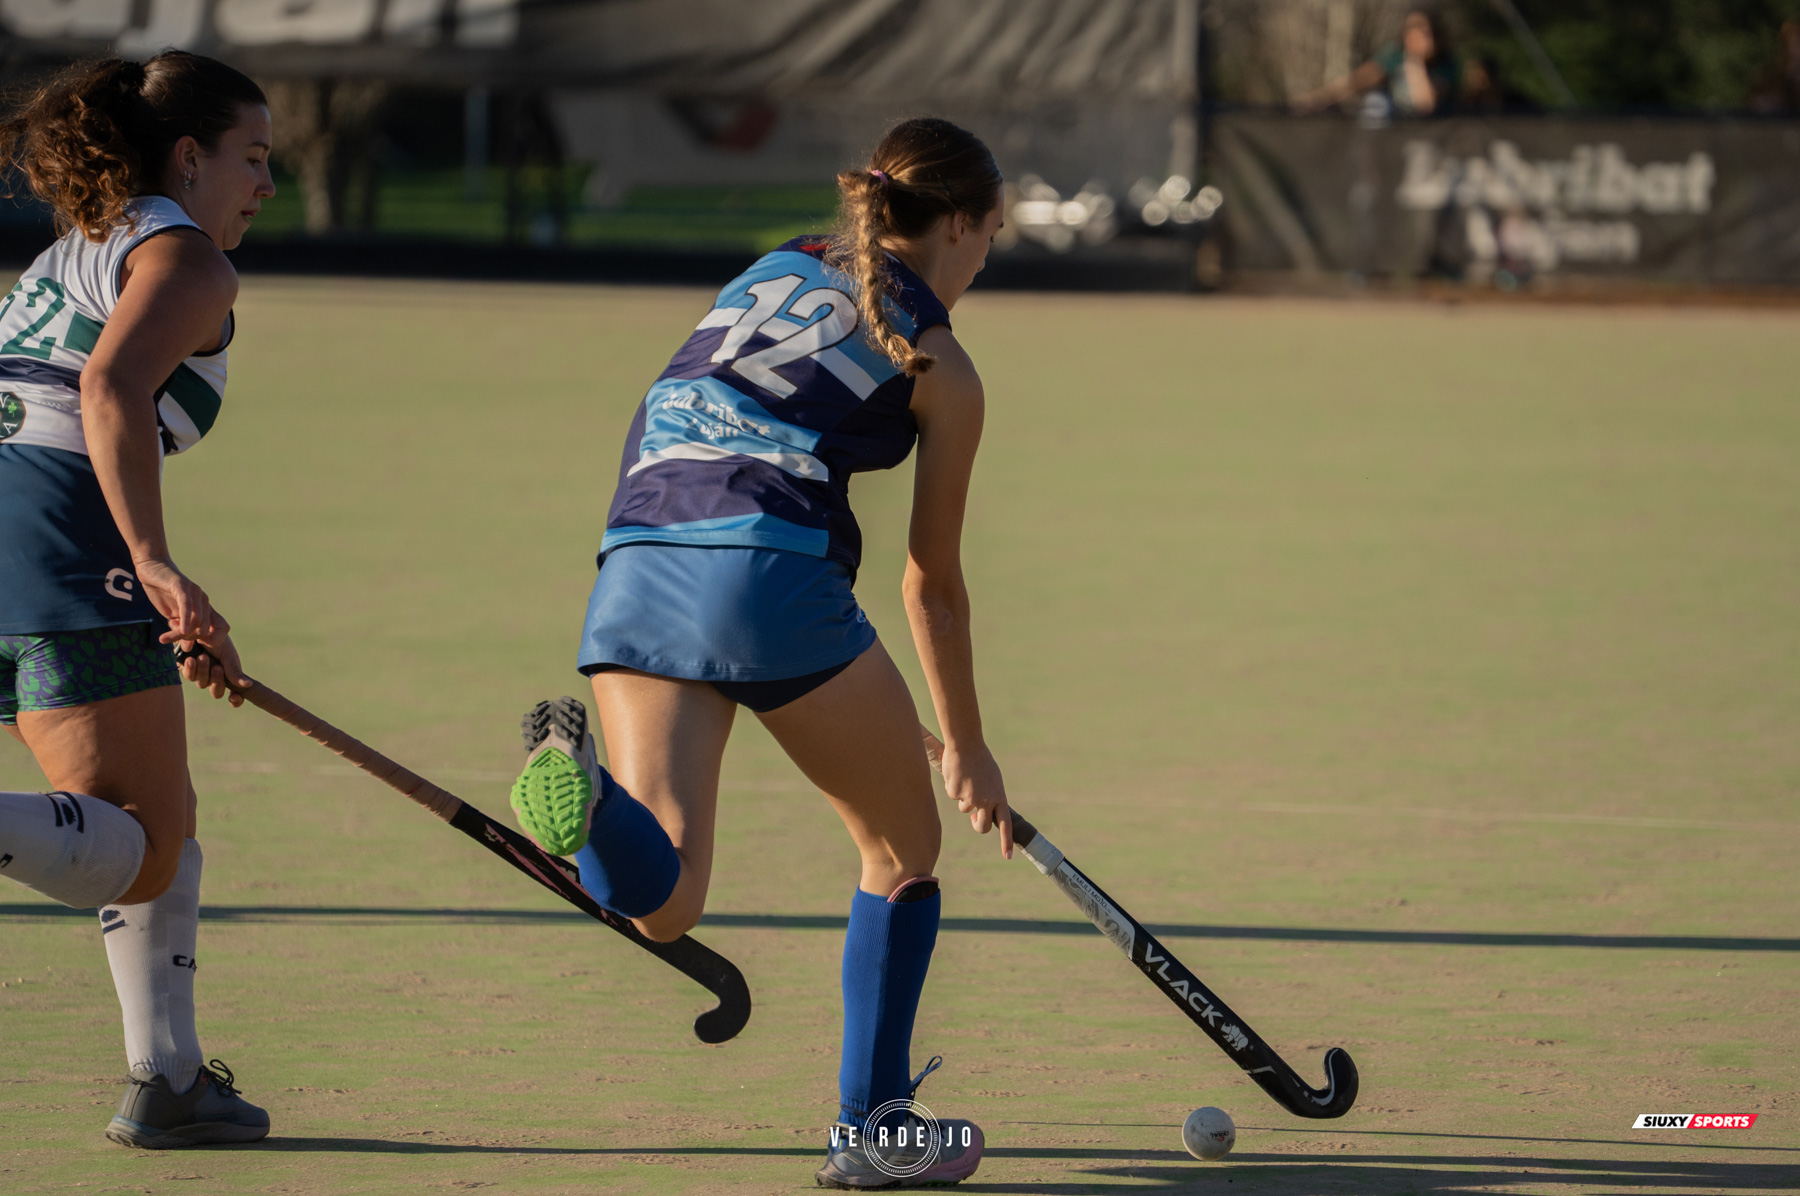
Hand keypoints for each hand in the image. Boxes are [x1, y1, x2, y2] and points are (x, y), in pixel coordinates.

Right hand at [134, 556, 223, 645]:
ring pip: (196, 621)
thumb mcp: (172, 616)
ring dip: (180, 634)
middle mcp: (204, 601)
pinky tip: (181, 631)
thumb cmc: (162, 593)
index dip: (212, 641)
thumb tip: (188, 648)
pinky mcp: (182, 587)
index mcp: (204, 608)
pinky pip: (188, 606)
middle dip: (188, 638)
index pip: (222, 628)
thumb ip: (181, 631)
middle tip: (171, 639)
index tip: (194, 645)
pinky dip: (186, 620)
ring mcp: (195, 593)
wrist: (151, 568)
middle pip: (204, 629)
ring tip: (165, 638)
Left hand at [175, 631, 249, 706]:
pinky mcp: (187, 669)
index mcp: (229, 676)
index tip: (234, 698)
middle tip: (217, 667)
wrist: (198, 626)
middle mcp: (215, 679)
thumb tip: (248, 685)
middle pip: (216, 692)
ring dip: (203, 671)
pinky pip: (188, 676)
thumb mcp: (228, 654)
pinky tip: (190, 660)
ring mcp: (201, 675)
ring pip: (202, 684)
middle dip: (217, 681)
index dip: (236, 700)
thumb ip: (234, 671)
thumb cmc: (218, 640)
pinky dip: (190, 669)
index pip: (234, 696)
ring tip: (202, 657)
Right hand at [940, 739, 1012, 858]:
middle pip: (982, 827)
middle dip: (977, 824)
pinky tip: (957, 774)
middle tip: (975, 817)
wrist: (966, 744)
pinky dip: (954, 787)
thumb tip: (982, 812)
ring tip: (967, 778)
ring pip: (965, 810)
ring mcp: (970, 798)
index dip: (1006, 842)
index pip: (1005, 824)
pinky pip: (953, 796)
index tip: (1007, 857)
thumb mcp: (992, 779)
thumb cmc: (980, 759)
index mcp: (999, 797)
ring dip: (963, 798)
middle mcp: (986, 801)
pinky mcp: (955, 793)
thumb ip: (991, 796)